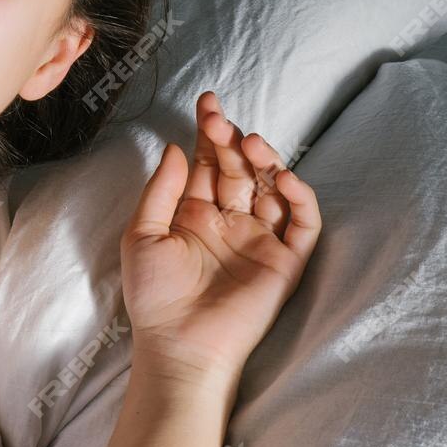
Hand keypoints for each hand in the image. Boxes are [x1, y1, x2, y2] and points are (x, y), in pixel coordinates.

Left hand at [120, 90, 322, 379]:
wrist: (178, 345)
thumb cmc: (154, 296)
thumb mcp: (143, 235)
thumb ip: (161, 191)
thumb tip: (177, 147)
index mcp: (195, 215)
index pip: (209, 163)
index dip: (210, 132)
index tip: (206, 101)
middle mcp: (230, 223)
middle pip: (240, 170)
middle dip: (232, 140)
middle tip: (220, 120)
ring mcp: (260, 240)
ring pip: (273, 189)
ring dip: (266, 161)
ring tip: (249, 143)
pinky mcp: (285, 262)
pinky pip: (303, 224)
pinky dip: (299, 199)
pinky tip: (281, 178)